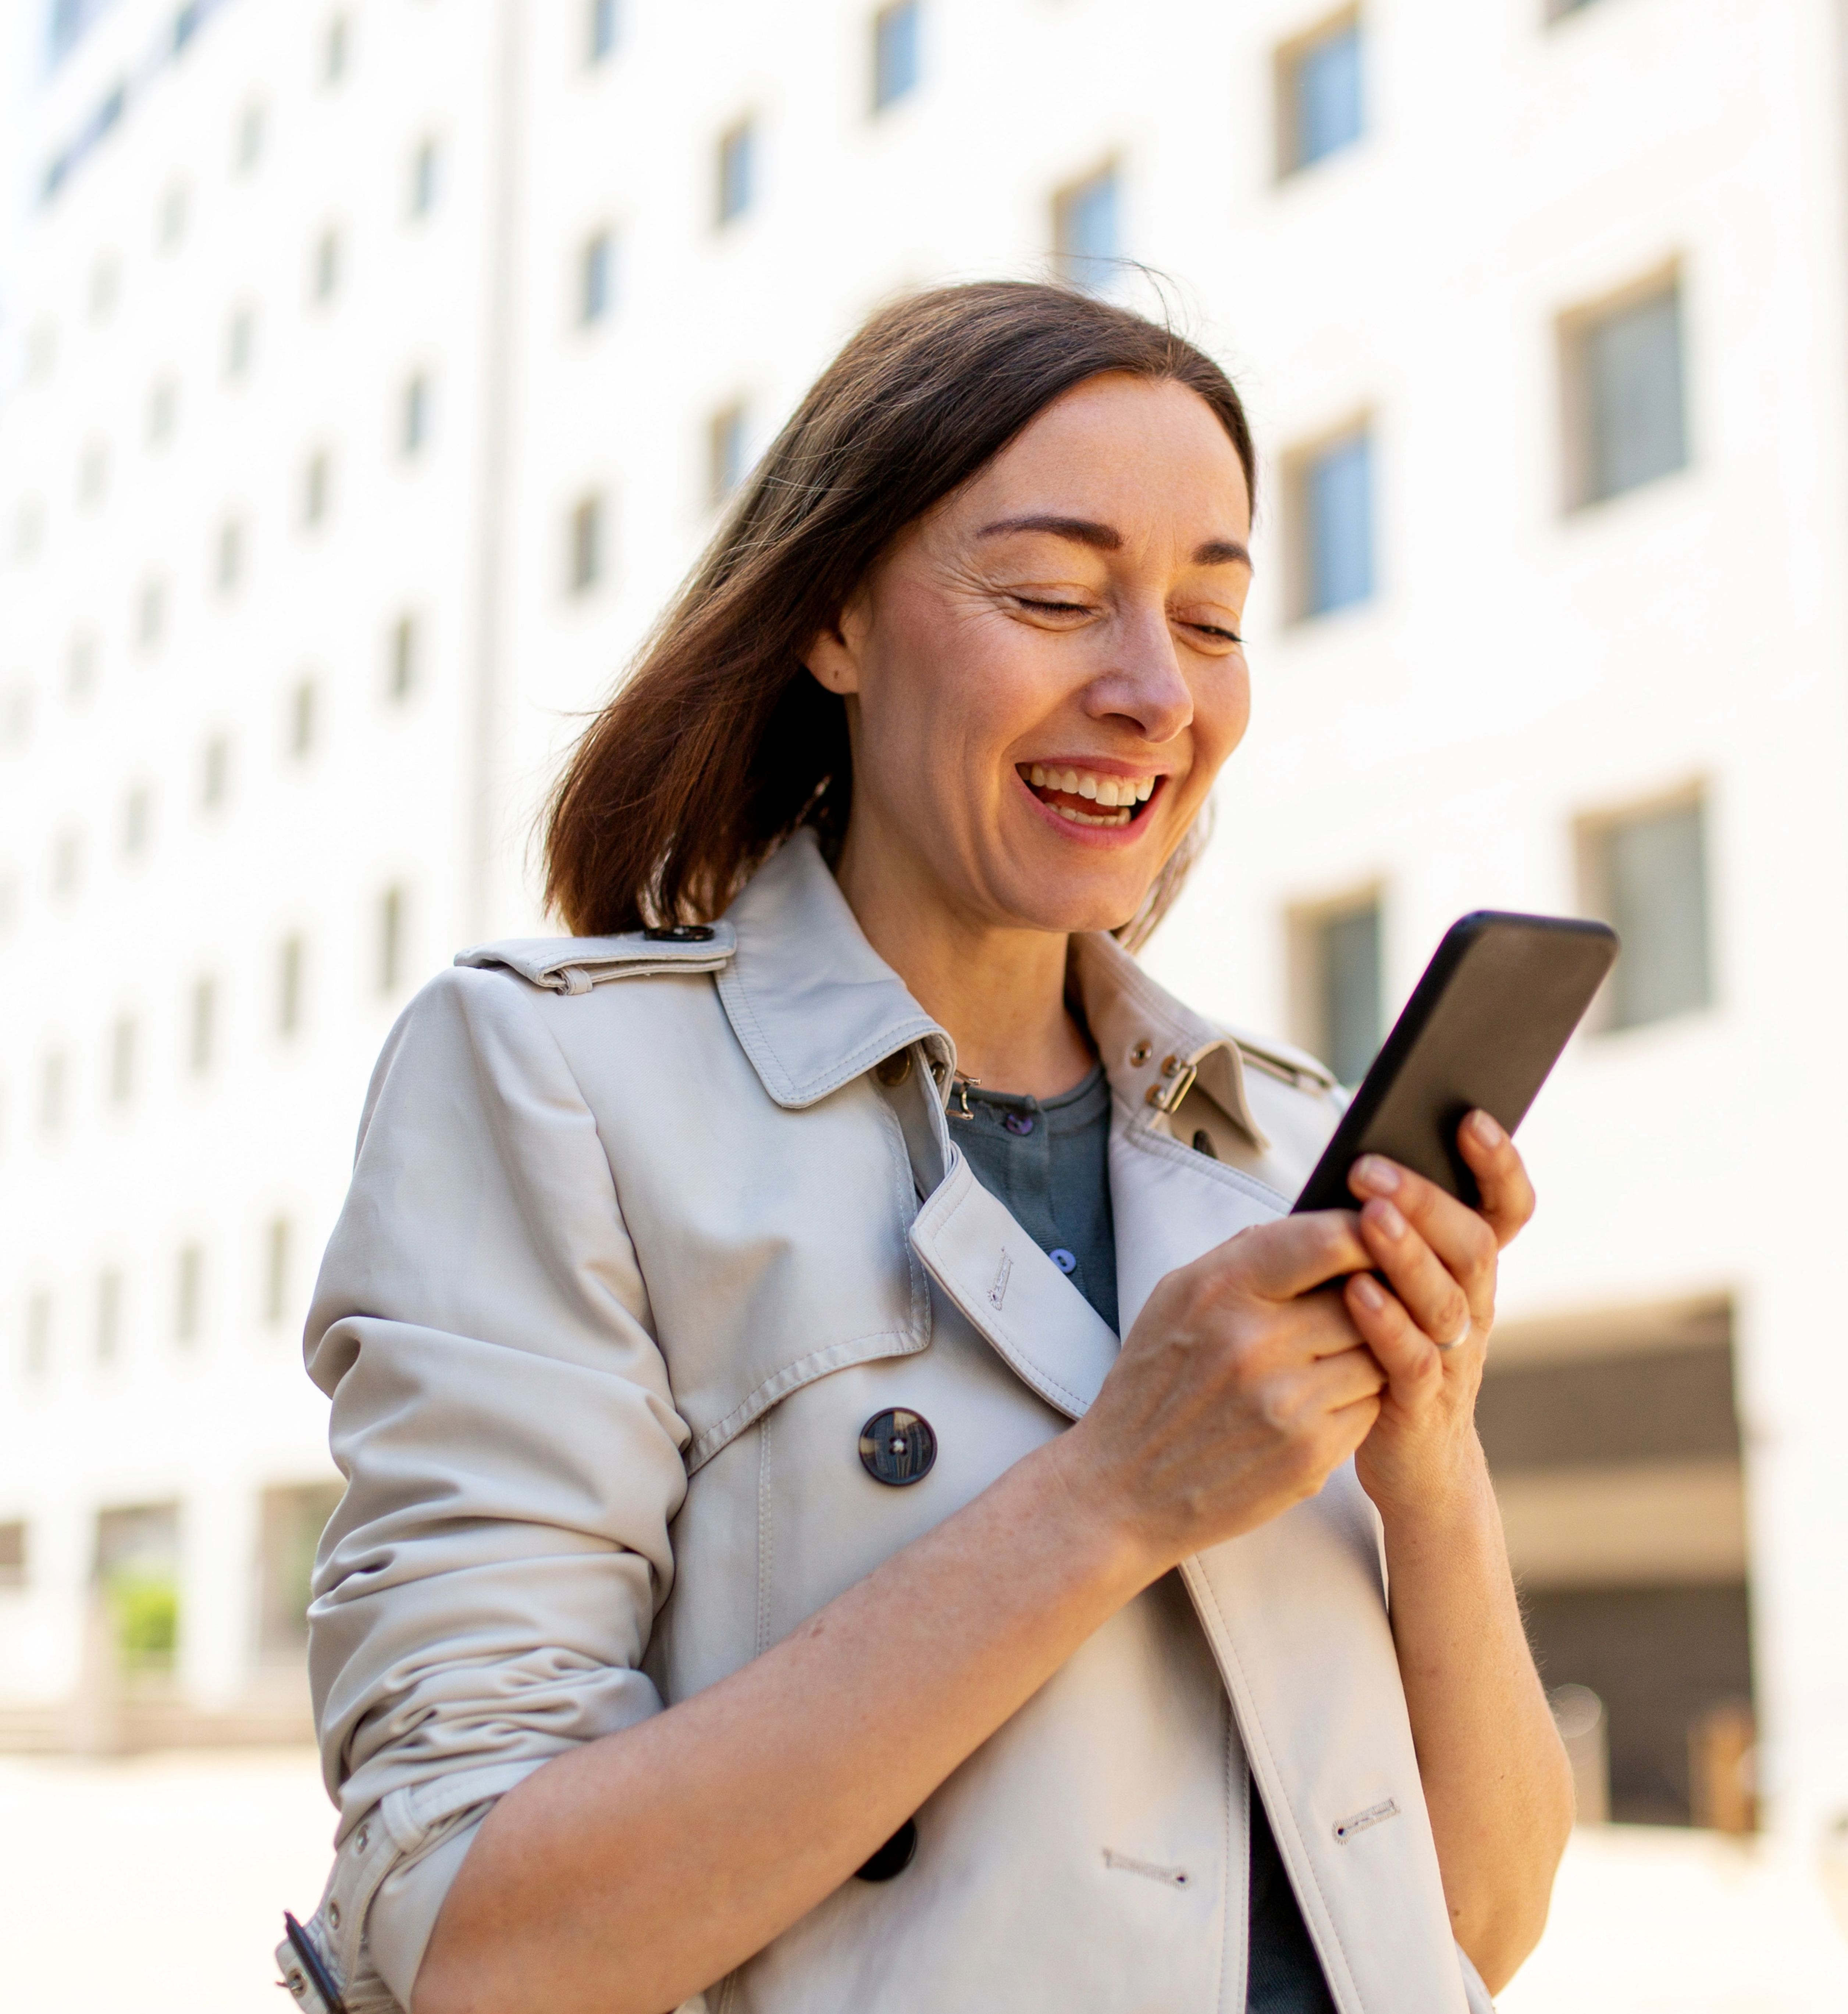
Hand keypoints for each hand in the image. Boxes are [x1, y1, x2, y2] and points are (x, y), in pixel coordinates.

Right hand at [1058, 1209, 1391, 1574]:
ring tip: (1326, 1360)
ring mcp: (1286, 1404)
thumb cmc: (1151, 1388)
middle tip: (1351, 1309)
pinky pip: (1370, 1407)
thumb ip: (1244, 1257)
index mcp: (1220, 1291)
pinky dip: (1355, 1401)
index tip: (1373, 1237)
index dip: (1365, 1234)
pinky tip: (1317, 1405)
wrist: (1123, 1490)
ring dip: (1365, 1353)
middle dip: (1368, 1300)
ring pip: (1379, 1354)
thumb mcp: (1174, 1299)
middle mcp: (1255, 1344)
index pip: (1327, 1240)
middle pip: (1366, 1298)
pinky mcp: (1310, 1455)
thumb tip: (1315, 1227)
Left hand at [1340, 1111, 1536, 1518]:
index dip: (1498, 1165)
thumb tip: (1357, 1159)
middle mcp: (1473, 1309)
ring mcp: (1453, 1357)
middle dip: (1425, 1198)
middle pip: (1471, 1243)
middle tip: (1372, 1164)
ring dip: (1406, 1253)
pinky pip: (1411, 1358)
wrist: (1415, 1463)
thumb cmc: (1387, 1355)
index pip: (1505, 1211)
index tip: (1471, 1117)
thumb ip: (1391, 1235)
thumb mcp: (1401, 1288)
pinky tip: (1356, 1292)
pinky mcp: (1421, 1403)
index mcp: (1470, 1274)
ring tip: (1369, 1215)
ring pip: (1447, 1298)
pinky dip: (1386, 1322)